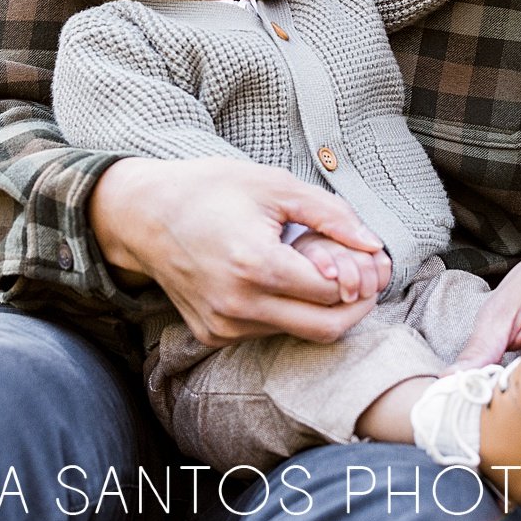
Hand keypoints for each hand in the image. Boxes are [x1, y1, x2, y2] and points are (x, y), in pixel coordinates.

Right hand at [89, 157, 383, 346]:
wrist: (145, 213)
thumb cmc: (212, 190)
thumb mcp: (276, 186)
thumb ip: (332, 215)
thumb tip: (375, 245)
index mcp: (258, 266)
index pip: (335, 292)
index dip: (363, 278)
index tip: (369, 260)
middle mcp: (239, 305)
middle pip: (326, 328)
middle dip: (356, 306)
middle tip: (364, 279)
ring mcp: (223, 326)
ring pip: (299, 333)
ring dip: (320, 308)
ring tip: (317, 270)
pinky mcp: (213, 334)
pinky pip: (268, 333)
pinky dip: (287, 311)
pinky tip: (282, 280)